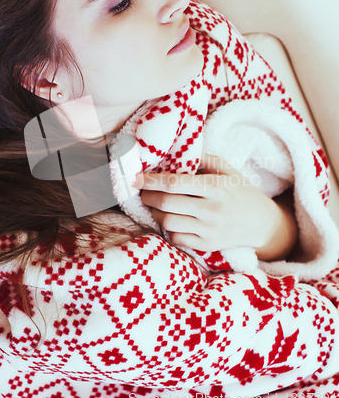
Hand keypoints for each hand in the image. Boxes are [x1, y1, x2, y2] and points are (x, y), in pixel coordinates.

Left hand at [136, 154, 296, 260]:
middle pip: (166, 203)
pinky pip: (177, 238)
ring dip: (156, 213)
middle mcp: (212, 209)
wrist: (262, 223)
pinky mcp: (208, 245)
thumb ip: (203, 159)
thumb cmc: (240, 191)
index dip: (150, 181)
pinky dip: (168, 229)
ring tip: (158, 206)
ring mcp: (210, 230)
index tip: (135, 178)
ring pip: (168, 222)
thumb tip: (174, 153)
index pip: (174, 183)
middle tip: (143, 192)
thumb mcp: (227, 169)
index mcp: (216, 186)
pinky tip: (172, 220)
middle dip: (148, 197)